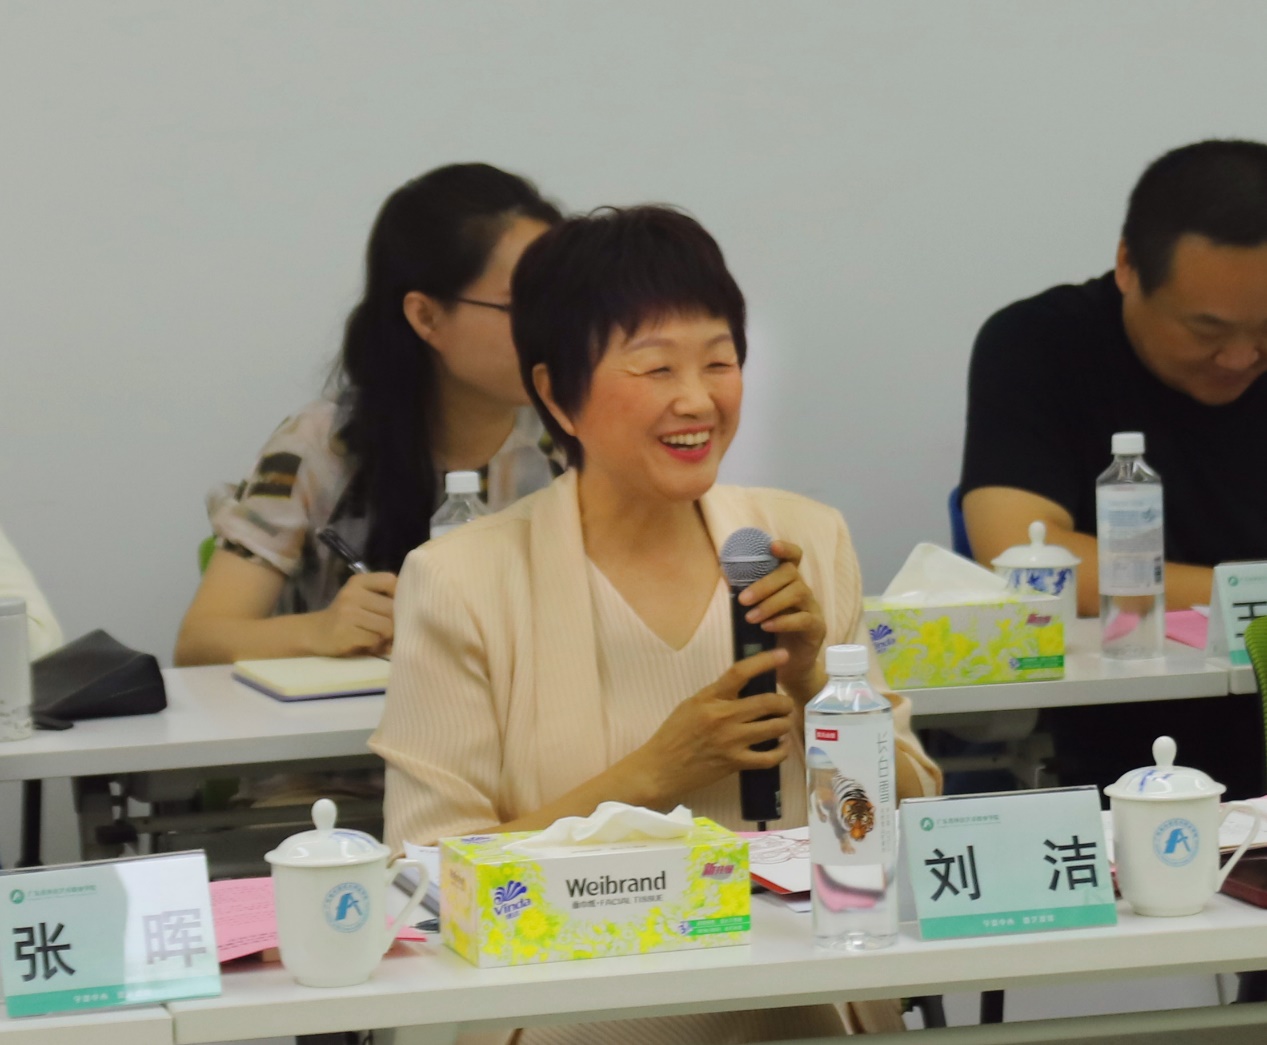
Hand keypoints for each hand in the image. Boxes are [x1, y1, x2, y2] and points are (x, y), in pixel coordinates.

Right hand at [309, 572, 396, 656]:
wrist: (314, 633)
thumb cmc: (346, 616)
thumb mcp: (361, 599)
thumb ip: (384, 599)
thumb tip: (413, 612)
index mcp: (358, 581)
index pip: (390, 580)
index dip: (400, 595)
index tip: (397, 607)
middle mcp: (352, 594)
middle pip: (392, 608)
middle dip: (396, 622)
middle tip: (391, 630)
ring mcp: (347, 613)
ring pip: (386, 626)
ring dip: (387, 636)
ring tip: (380, 638)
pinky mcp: (345, 633)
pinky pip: (375, 640)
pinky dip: (377, 646)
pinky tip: (370, 645)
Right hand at [630, 648, 793, 805]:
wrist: (660, 769)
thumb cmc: (673, 734)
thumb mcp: (691, 706)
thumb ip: (716, 696)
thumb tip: (745, 687)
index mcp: (709, 698)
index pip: (740, 672)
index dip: (764, 661)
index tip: (782, 655)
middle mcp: (722, 717)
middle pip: (766, 702)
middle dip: (784, 702)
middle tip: (786, 703)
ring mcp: (730, 741)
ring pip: (773, 728)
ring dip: (785, 723)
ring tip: (784, 722)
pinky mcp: (735, 763)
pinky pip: (769, 757)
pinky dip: (781, 751)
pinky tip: (781, 745)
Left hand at [737, 539, 825, 700]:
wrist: (788, 667)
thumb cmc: (770, 635)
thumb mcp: (757, 611)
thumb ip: (747, 593)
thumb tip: (725, 571)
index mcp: (789, 583)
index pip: (794, 558)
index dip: (786, 549)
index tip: (771, 546)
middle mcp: (804, 591)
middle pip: (791, 574)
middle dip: (765, 584)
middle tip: (743, 600)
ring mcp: (813, 608)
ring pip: (798, 592)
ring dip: (771, 603)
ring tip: (751, 618)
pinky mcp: (818, 628)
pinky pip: (804, 619)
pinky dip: (784, 621)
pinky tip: (767, 627)